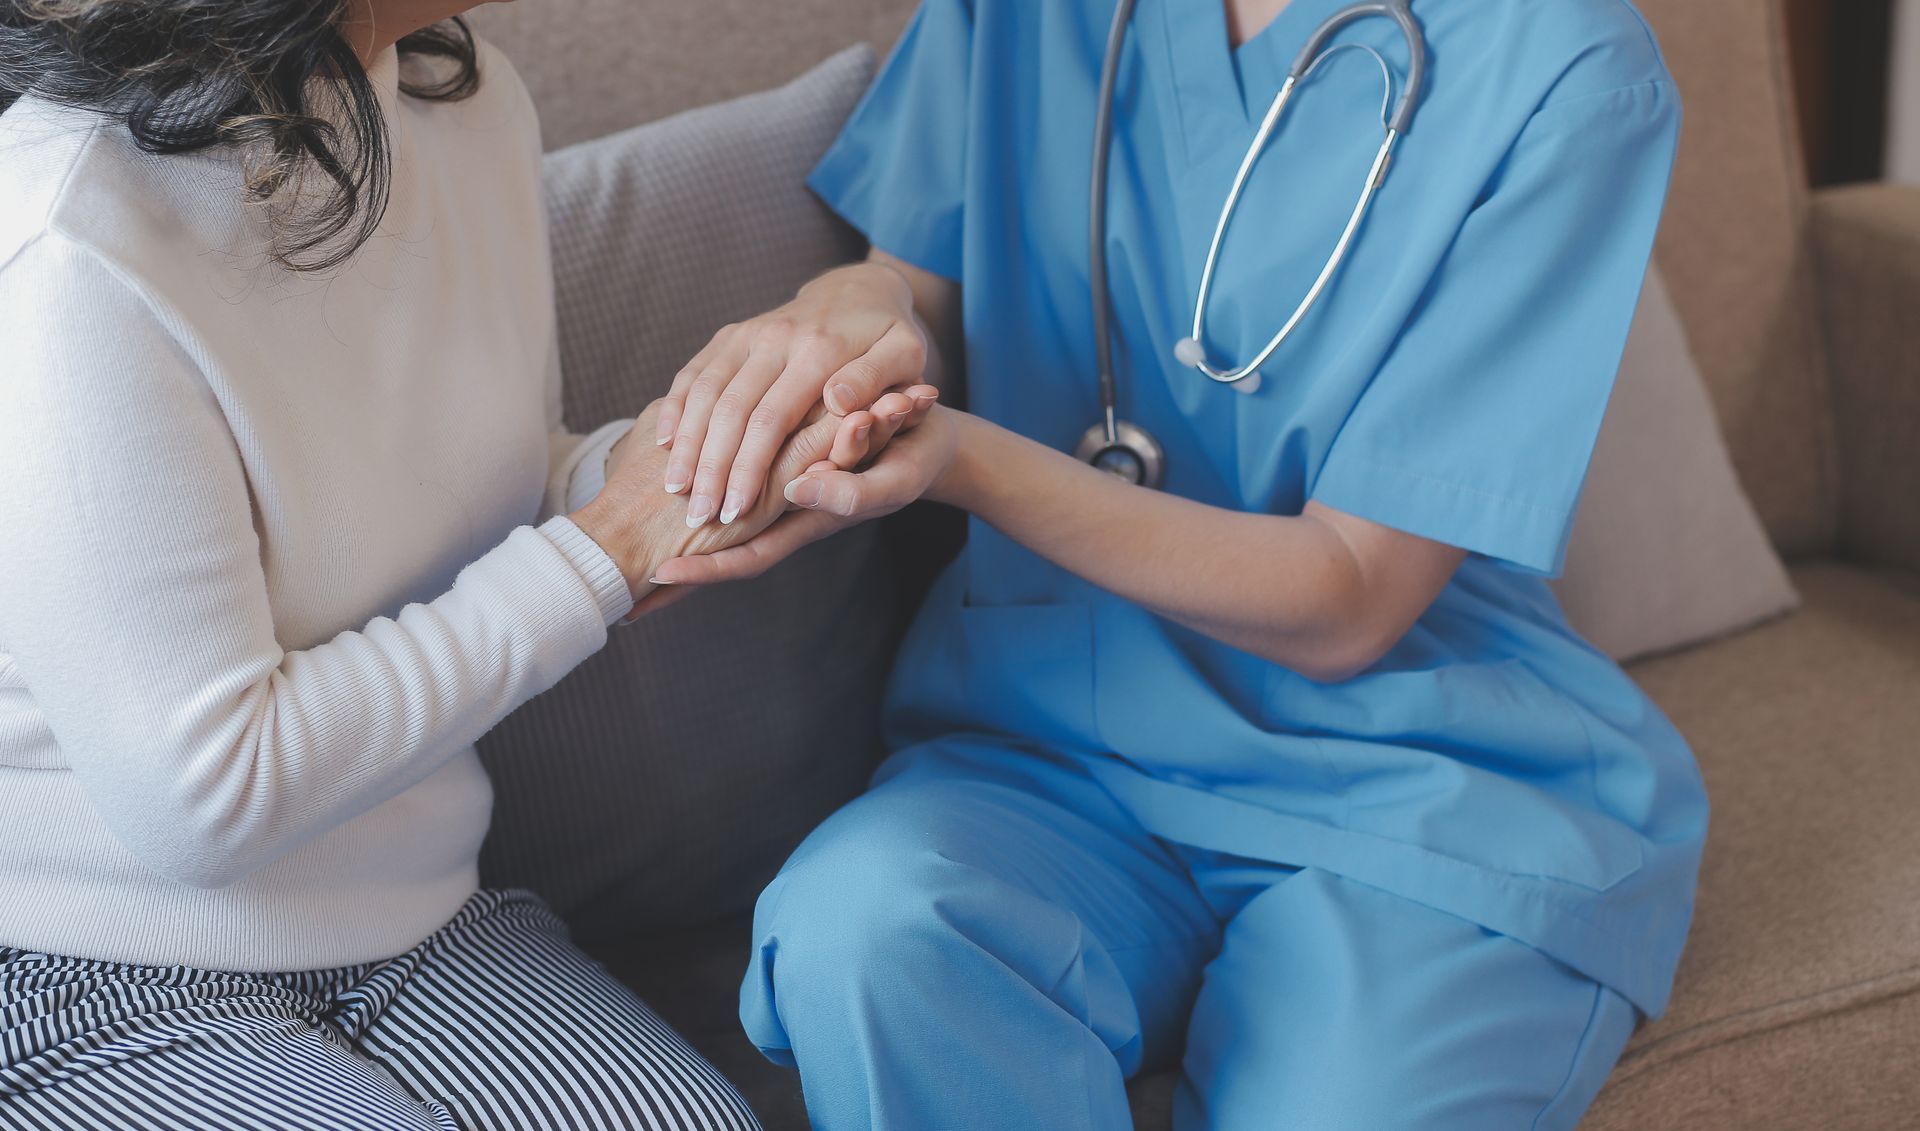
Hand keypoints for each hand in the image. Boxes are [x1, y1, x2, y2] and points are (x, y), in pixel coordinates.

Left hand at [647, 404, 962, 593]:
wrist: (922, 447)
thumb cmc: (910, 465)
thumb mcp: (886, 479)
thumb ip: (848, 489)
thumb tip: (798, 490)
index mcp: (805, 523)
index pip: (747, 559)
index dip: (706, 571)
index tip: (658, 579)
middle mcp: (785, 519)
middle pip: (724, 559)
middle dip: (679, 584)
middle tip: (623, 605)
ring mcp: (778, 504)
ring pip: (723, 539)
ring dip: (682, 559)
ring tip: (631, 581)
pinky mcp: (776, 480)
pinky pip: (730, 506)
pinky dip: (696, 510)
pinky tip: (666, 504)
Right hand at [657, 261, 928, 528]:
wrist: (859, 290)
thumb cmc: (889, 338)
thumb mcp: (903, 357)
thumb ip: (873, 381)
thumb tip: (838, 402)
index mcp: (818, 350)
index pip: (771, 419)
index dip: (748, 469)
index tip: (734, 512)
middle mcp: (775, 338)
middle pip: (729, 410)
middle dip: (709, 467)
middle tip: (696, 515)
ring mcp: (747, 334)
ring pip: (703, 392)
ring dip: (685, 443)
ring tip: (673, 489)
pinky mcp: (730, 335)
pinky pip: (693, 372)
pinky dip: (676, 408)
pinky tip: (663, 443)